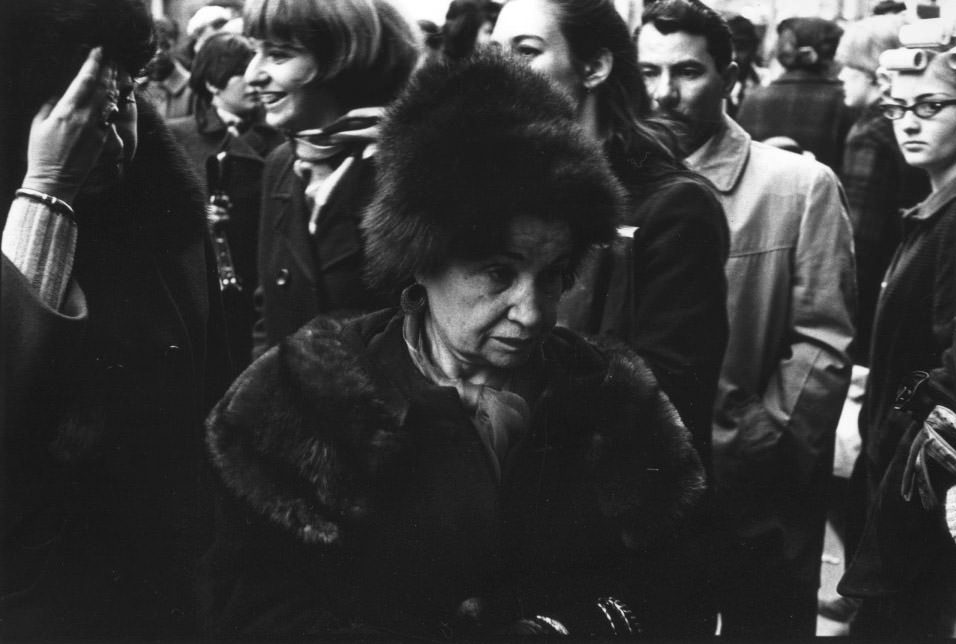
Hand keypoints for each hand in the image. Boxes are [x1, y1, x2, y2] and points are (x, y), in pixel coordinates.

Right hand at [20, 47, 117, 204]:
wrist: (55, 180)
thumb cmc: (41, 152)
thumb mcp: (39, 123)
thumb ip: (51, 103)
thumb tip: (63, 91)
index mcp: (67, 110)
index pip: (85, 80)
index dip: (94, 63)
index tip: (100, 50)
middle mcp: (85, 117)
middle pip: (103, 87)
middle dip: (109, 69)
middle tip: (113, 56)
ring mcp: (97, 129)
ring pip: (111, 100)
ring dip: (115, 83)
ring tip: (117, 69)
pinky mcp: (104, 140)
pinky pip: (111, 116)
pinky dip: (115, 102)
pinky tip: (117, 94)